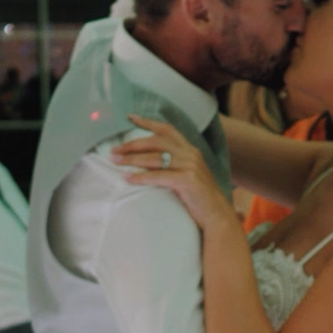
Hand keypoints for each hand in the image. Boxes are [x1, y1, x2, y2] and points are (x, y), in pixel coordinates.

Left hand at [118, 115, 237, 232]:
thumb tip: (148, 161)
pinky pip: (159, 176)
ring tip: (117, 162)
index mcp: (190, 150)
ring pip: (155, 158)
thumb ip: (174, 164)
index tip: (130, 117)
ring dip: (132, 160)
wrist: (217, 215)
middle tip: (115, 151)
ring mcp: (190, 166)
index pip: (167, 130)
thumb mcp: (188, 174)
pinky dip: (141, 177)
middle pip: (156, 141)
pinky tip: (129, 179)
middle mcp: (190, 154)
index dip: (148, 122)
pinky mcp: (187, 181)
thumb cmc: (199, 198)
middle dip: (133, 144)